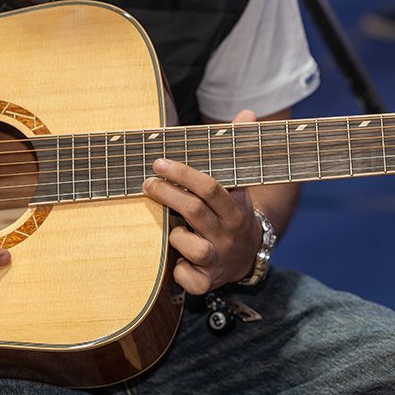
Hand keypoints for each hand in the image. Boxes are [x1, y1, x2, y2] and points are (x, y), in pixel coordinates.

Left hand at [141, 110, 262, 294]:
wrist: (247, 256)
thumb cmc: (231, 213)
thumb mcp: (240, 183)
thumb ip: (237, 149)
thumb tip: (247, 113)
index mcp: (235, 207)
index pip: (211, 187)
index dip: (183, 175)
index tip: (159, 163)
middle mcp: (227, 232)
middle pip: (195, 212)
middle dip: (167, 195)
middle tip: (146, 184)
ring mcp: (218, 258)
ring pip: (193, 247)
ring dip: (176, 236)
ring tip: (170, 229)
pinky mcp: (207, 281)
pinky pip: (190, 279)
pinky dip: (180, 272)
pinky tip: (176, 263)